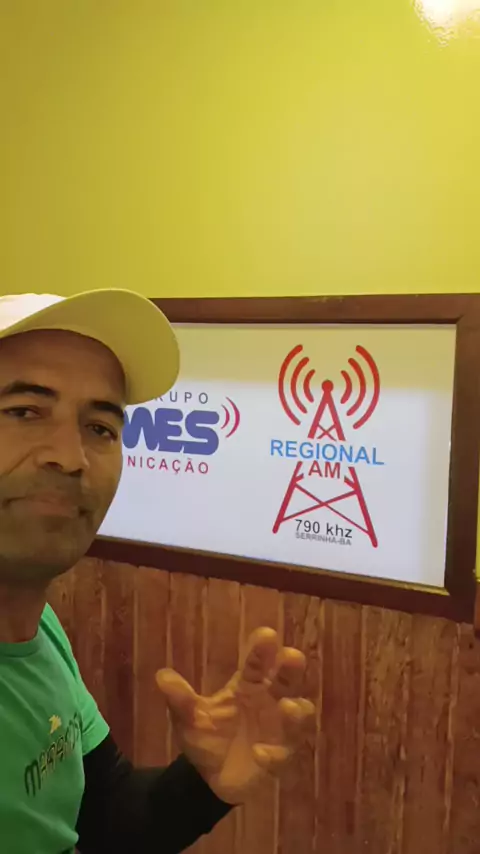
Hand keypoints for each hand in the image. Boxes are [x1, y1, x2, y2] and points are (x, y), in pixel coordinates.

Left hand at [155, 627, 314, 803]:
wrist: (210, 778)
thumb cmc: (206, 738)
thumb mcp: (188, 718)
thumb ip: (180, 699)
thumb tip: (161, 676)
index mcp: (247, 686)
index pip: (257, 663)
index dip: (262, 649)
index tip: (266, 635)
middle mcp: (269, 701)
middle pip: (286, 680)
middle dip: (291, 668)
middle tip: (292, 656)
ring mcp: (278, 729)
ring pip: (299, 714)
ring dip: (296, 710)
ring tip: (287, 706)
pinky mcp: (280, 756)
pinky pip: (284, 753)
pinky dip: (275, 753)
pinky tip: (259, 753)